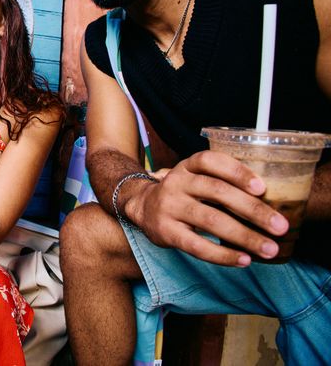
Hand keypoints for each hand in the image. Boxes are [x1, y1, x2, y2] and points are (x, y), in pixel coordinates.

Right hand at [126, 150, 289, 265]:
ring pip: (211, 220)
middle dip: (253, 210)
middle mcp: (176, 183)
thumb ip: (223, 183)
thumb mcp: (196, 177)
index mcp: (187, 166)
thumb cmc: (183, 193)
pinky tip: (243, 260)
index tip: (261, 188)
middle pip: (217, 192)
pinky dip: (223, 254)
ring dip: (244, 236)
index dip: (237, 172)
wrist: (141, 207)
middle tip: (280, 226)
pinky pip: (197, 245)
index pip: (210, 161)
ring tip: (269, 249)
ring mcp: (169, 207)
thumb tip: (270, 203)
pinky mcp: (166, 232)